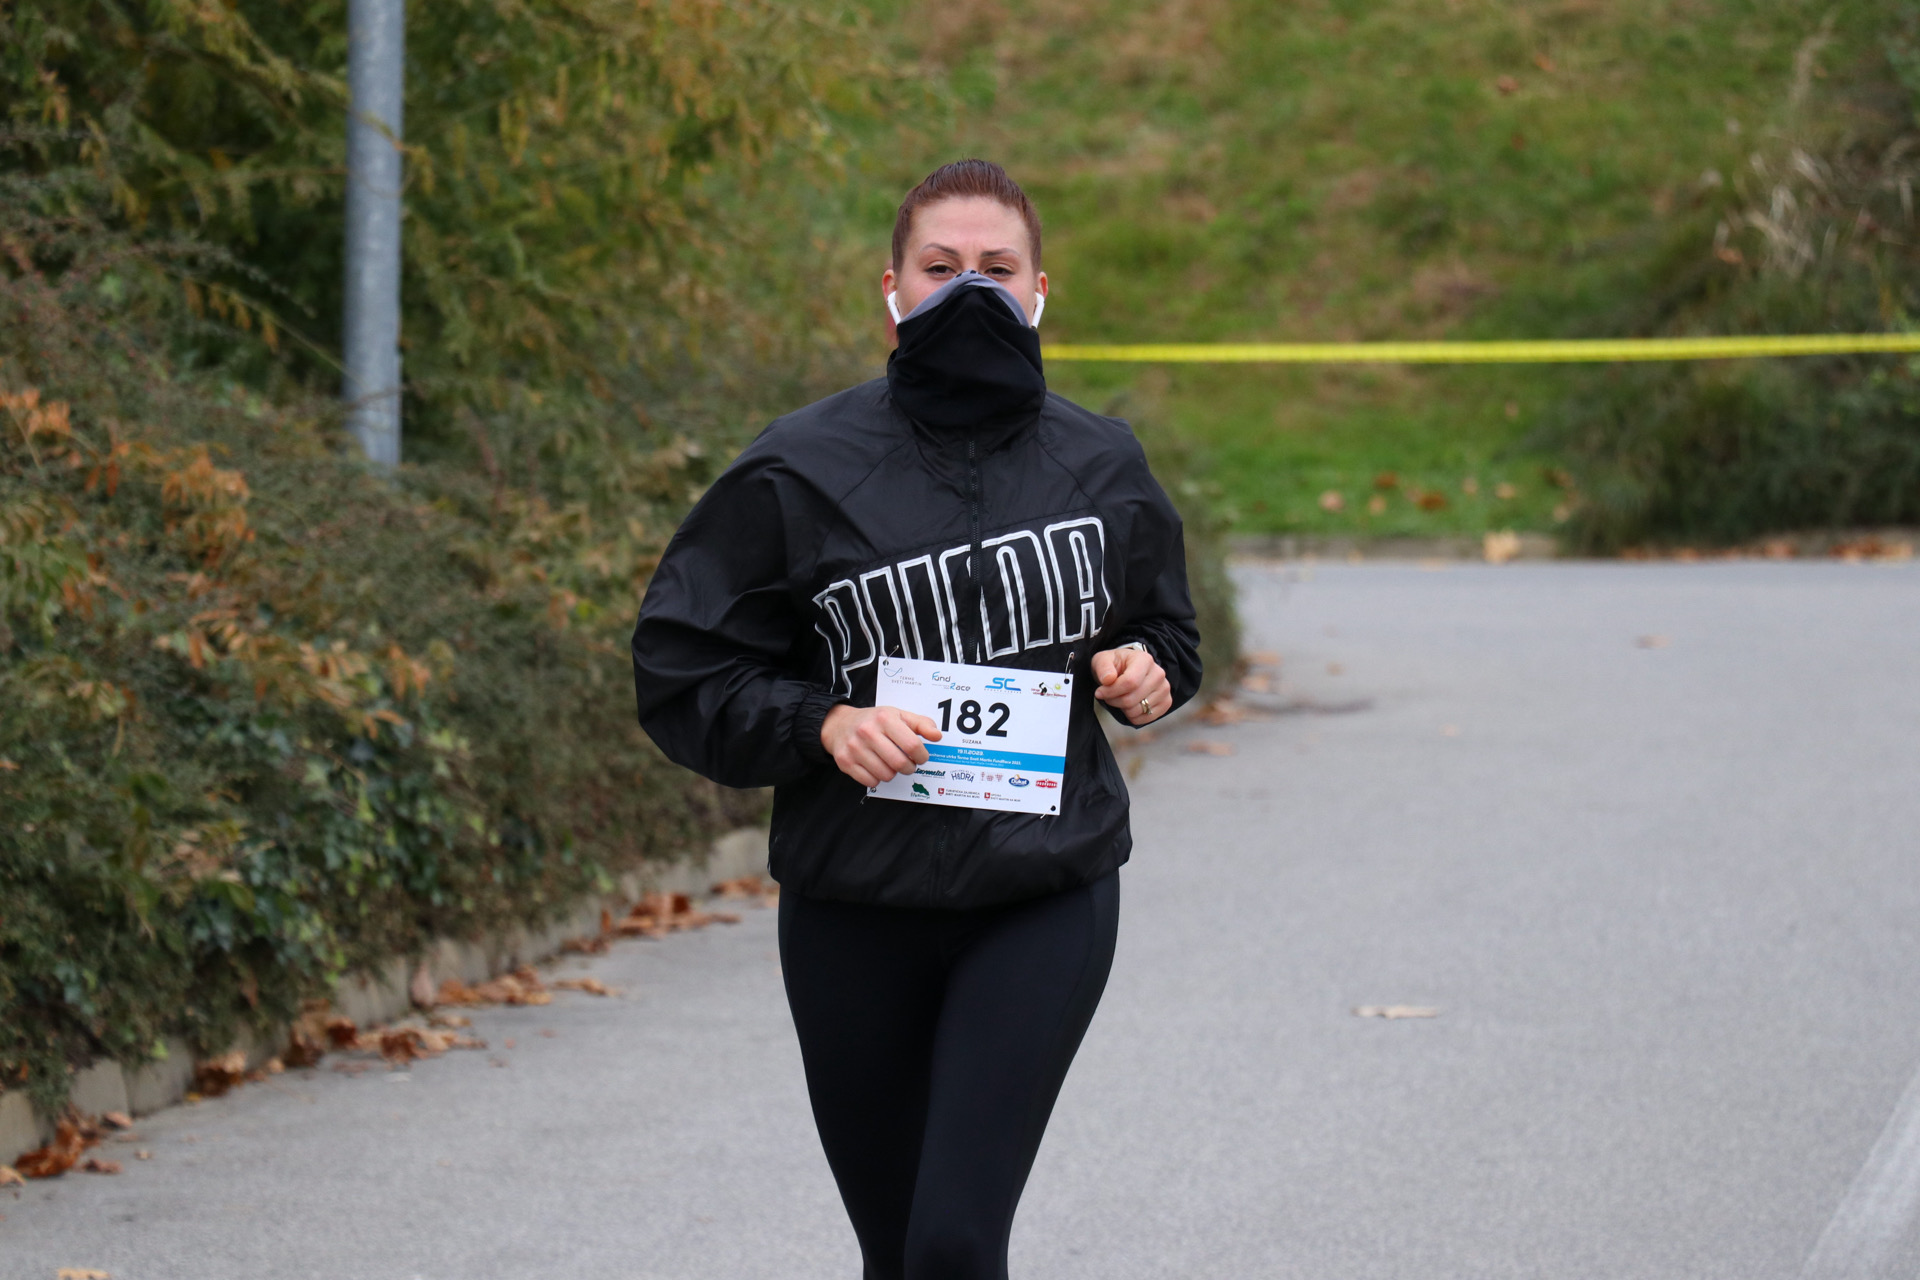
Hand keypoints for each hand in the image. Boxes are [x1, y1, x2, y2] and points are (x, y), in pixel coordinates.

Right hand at [821, 704, 942, 787]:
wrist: (839, 724)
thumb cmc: (874, 721)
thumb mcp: (898, 715)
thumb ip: (921, 724)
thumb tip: (937, 736)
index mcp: (884, 718)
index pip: (912, 745)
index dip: (922, 755)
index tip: (921, 757)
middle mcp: (868, 732)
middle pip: (900, 763)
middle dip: (910, 768)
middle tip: (909, 764)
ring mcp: (855, 748)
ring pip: (886, 775)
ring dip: (894, 773)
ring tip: (891, 764)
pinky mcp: (846, 762)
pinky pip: (871, 781)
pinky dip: (878, 778)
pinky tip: (877, 767)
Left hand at [1092, 646, 1170, 725]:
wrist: (1129, 669)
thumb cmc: (1115, 665)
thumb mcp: (1103, 660)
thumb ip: (1103, 668)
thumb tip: (1108, 679)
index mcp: (1145, 660)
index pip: (1130, 682)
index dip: (1111, 691)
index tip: (1099, 692)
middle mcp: (1158, 674)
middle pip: (1131, 699)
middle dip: (1114, 701)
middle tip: (1108, 696)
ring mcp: (1164, 689)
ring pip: (1137, 710)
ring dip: (1122, 709)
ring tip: (1119, 698)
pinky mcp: (1166, 702)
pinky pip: (1145, 718)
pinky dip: (1132, 716)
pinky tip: (1128, 706)